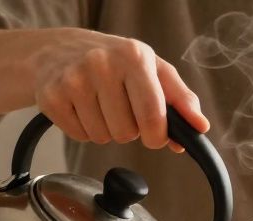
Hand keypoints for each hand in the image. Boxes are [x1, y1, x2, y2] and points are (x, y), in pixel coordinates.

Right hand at [26, 28, 208, 151]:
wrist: (58, 50)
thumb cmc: (115, 62)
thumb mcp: (153, 70)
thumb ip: (181, 99)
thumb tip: (200, 127)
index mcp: (134, 56)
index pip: (152, 116)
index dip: (157, 136)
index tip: (155, 134)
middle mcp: (102, 64)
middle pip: (126, 133)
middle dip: (128, 129)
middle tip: (120, 107)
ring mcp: (74, 80)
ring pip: (103, 137)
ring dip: (106, 130)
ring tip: (99, 105)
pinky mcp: (52, 97)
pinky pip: (80, 137)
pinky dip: (84, 130)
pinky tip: (81, 107)